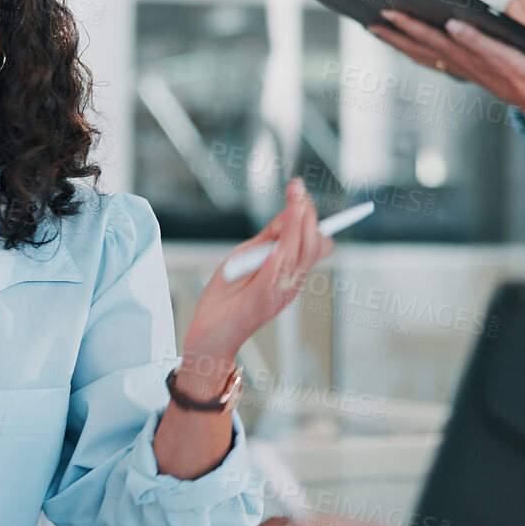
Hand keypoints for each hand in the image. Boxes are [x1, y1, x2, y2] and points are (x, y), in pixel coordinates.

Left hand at [176, 179, 330, 399]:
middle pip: (312, 246)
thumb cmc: (226, 298)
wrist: (208, 336)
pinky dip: (277, 262)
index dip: (311, 216)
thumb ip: (266, 239)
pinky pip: (273, 281)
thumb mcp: (245, 258)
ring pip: (297, 257)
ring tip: (294, 205)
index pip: (316, 243)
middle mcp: (289, 284)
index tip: (299, 190)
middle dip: (306, 215)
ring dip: (296, 229)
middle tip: (296, 190)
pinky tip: (278, 246)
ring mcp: (276, 295)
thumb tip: (287, 212)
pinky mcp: (258, 305)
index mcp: (289, 273)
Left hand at [368, 9, 524, 118]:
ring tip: (383, 35)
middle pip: (413, 46)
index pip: (424, 34)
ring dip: (399, 44)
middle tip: (370, 25)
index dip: (404, 22)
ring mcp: (453, 67)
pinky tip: (413, 50)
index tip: (385, 12)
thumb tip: (452, 24)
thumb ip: (473, 38)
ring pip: (418, 54)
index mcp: (457, 53)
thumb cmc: (516, 69)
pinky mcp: (460, 70)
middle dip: (391, 35)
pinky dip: (416, 53)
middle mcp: (450, 61)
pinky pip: (430, 61)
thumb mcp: (498, 50)